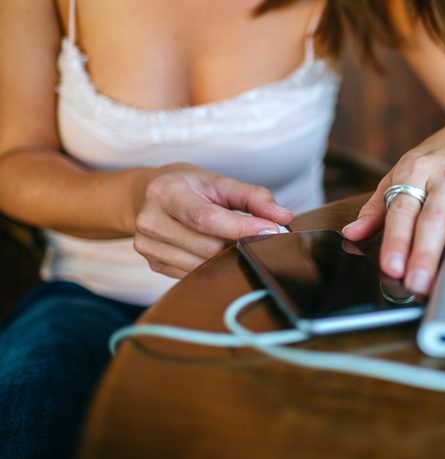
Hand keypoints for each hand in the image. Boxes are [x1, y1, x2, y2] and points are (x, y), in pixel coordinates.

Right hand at [133, 164, 291, 277]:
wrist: (145, 196)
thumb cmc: (188, 186)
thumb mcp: (218, 182)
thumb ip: (253, 196)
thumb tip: (283, 217)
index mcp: (165, 192)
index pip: (205, 218)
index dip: (241, 228)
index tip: (272, 231)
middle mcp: (151, 220)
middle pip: (207, 246)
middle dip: (239, 244)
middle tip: (260, 237)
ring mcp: (148, 246)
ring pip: (202, 265)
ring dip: (227, 258)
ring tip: (237, 242)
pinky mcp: (153, 264)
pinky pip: (193, 274)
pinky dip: (212, 267)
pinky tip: (218, 252)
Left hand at [342, 117, 444, 294]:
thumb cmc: (430, 163)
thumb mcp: (398, 177)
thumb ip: (377, 208)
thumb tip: (351, 234)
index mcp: (413, 173)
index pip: (401, 210)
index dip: (396, 239)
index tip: (392, 267)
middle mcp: (443, 177)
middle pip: (434, 216)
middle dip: (427, 251)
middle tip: (421, 282)